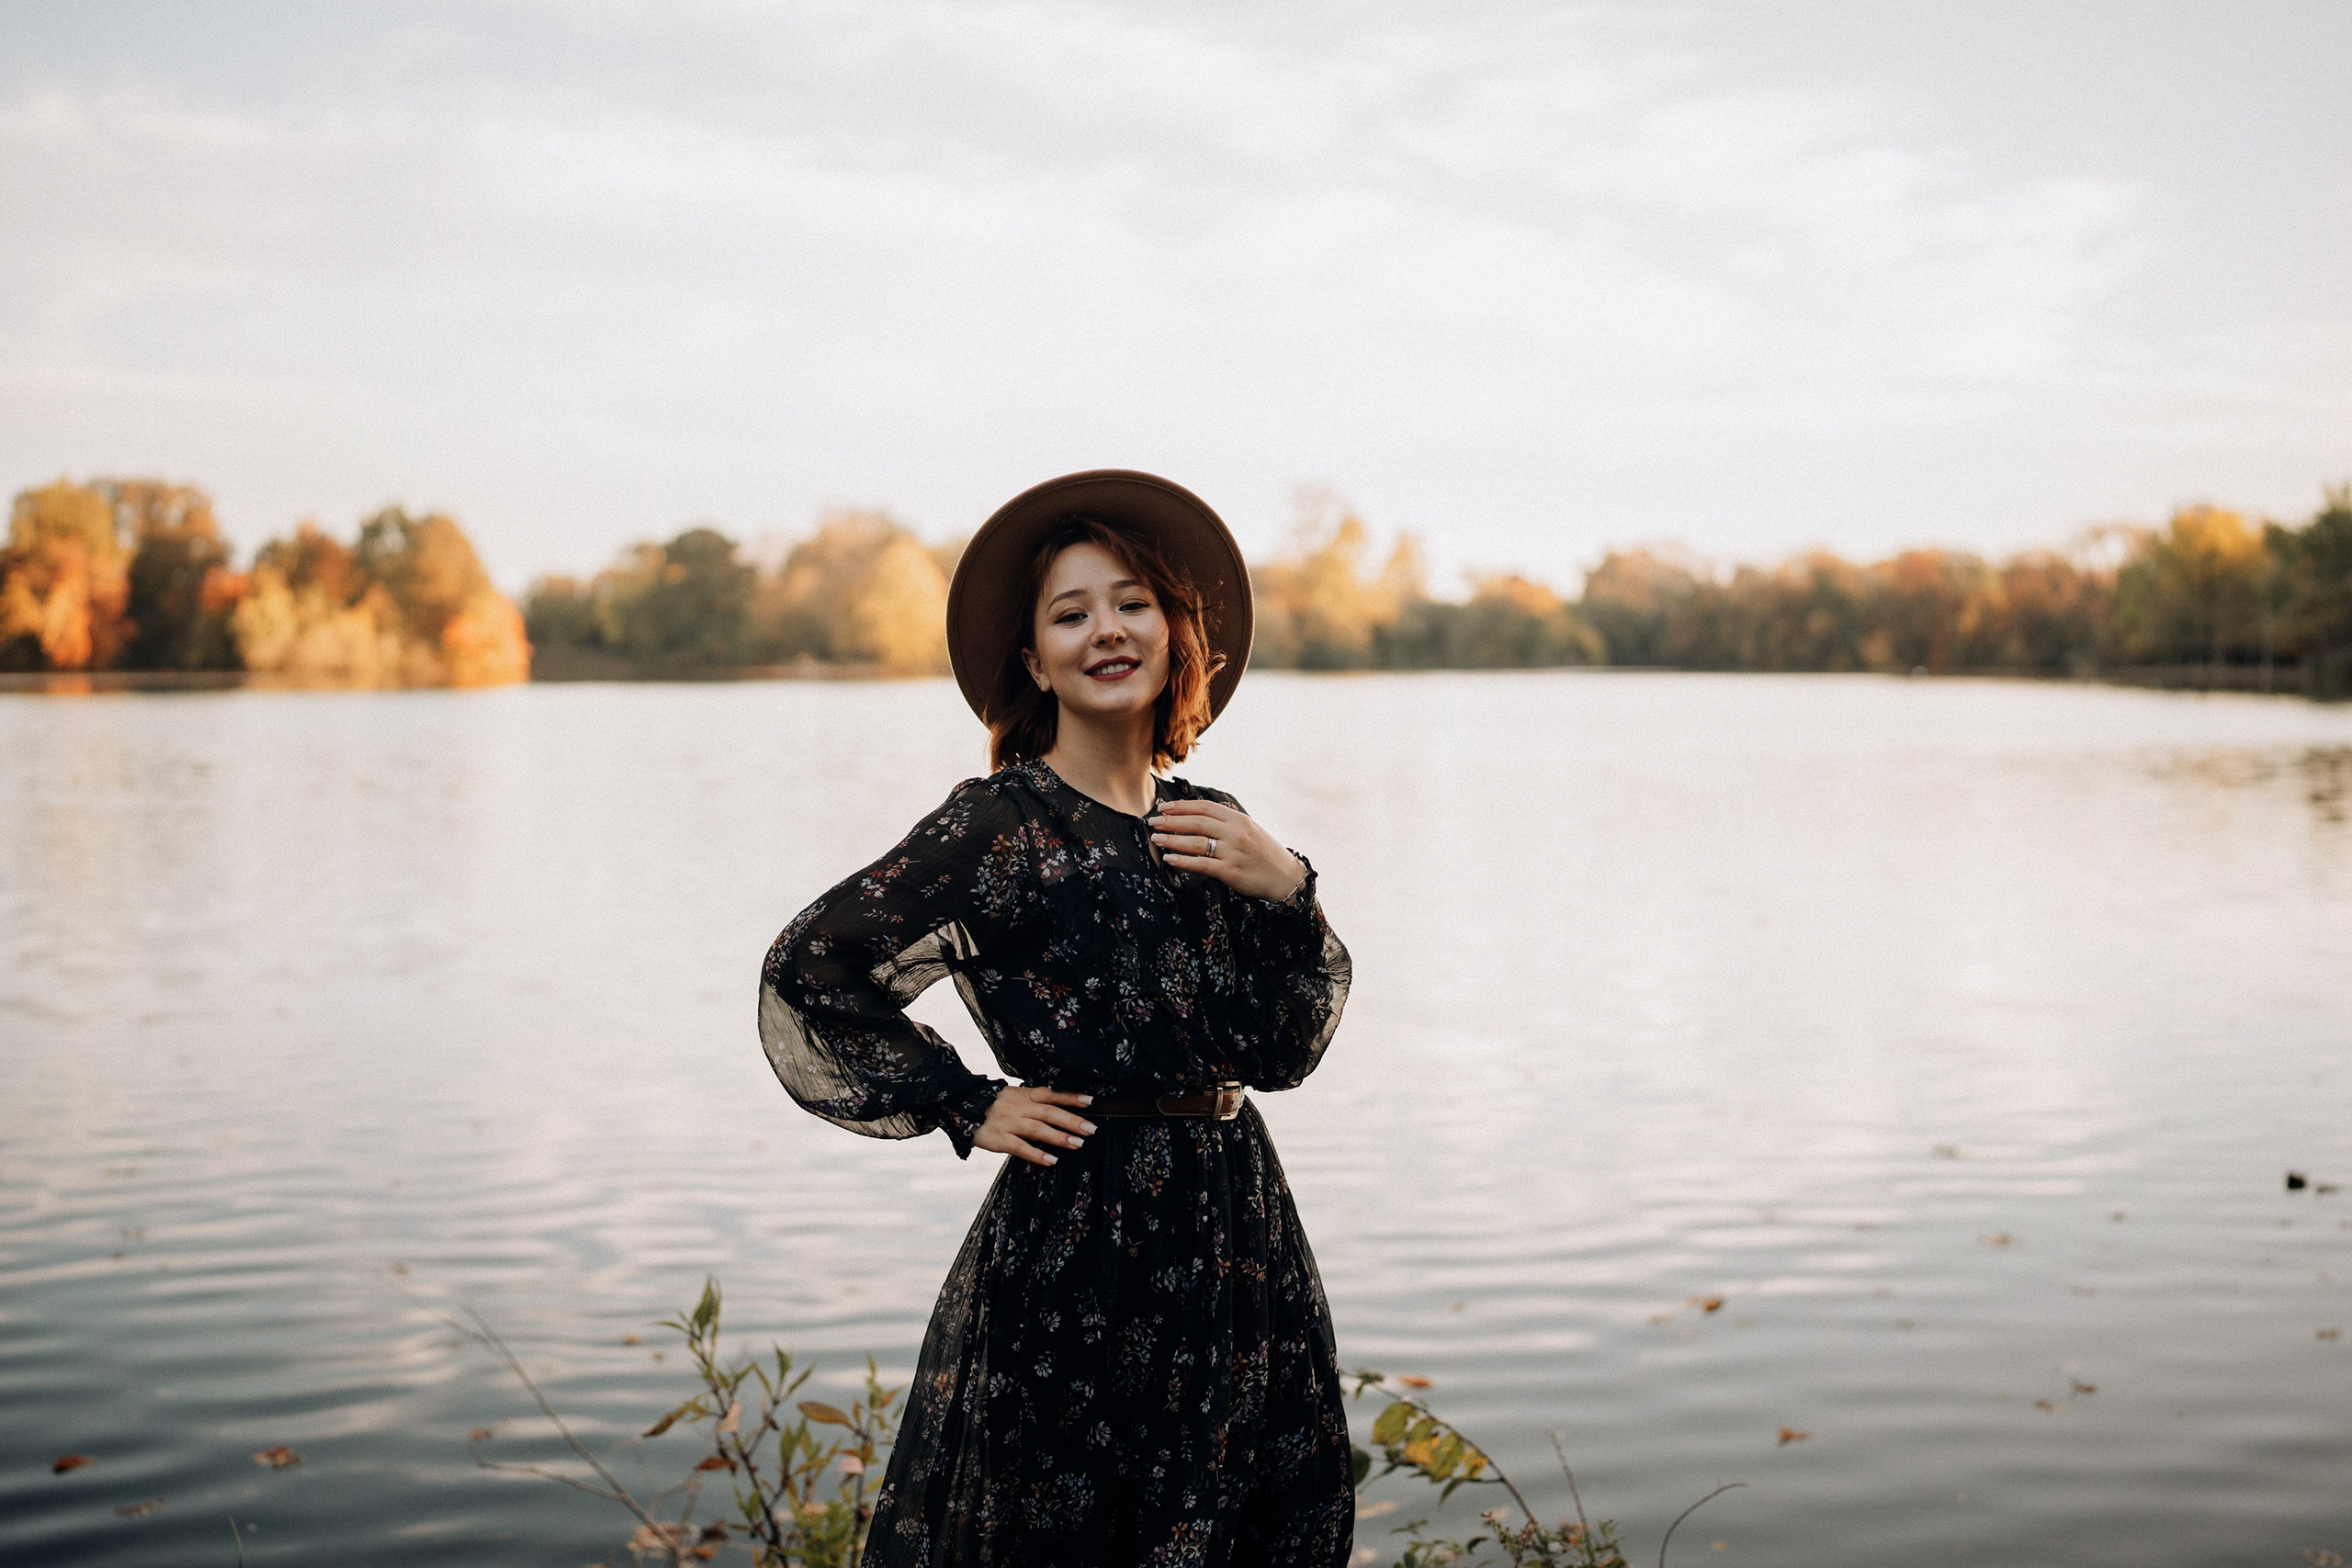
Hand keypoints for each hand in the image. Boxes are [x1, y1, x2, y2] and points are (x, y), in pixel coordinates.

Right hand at [973, 1085, 1096, 1166]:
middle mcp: (1018, 1107)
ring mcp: (1008, 1123)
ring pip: (1038, 1129)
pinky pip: (1020, 1147)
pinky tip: (1052, 1161)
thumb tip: (1058, 1108)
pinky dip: (1037, 1154)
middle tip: (1092, 1129)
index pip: (1051, 1094)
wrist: (957, 1107)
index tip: (1091, 1102)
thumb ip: (1032, 1101)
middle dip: (1072, 1121)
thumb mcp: (1011, 1096)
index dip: (1071, 1098)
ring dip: (1059, 1137)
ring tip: (1078, 1144)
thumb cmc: (990, 1105)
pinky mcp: (998, 1139)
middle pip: (1049, 1112)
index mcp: (1023, 1095)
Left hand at [1147, 798, 1307, 901]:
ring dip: (1173, 840)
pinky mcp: (1231, 871)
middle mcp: (1235, 832)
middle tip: (1153, 822)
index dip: (1182, 806)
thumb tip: (1197, 816)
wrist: (1285, 877)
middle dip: (1172, 821)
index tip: (1164, 807)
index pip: (1205, 807)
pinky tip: (1169, 860)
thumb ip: (1226, 822)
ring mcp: (1233, 852)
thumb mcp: (1249, 830)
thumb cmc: (1264, 853)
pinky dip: (1183, 862)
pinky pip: (1202, 864)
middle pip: (1197, 822)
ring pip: (1196, 842)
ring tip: (1156, 839)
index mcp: (1238, 819)